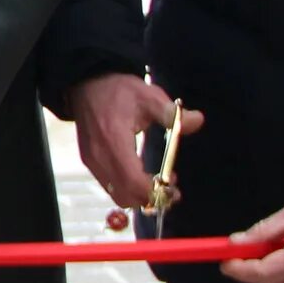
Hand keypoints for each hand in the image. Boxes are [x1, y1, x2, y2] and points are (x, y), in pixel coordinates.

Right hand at [68, 73, 204, 212]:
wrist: (87, 84)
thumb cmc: (119, 90)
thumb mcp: (149, 96)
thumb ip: (172, 114)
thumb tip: (197, 120)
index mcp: (115, 141)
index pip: (133, 180)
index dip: (154, 190)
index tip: (174, 186)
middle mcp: (100, 157)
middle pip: (125, 196)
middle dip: (149, 198)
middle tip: (170, 189)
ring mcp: (92, 161)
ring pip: (116, 195)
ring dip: (138, 195)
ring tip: (158, 182)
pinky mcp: (89, 162)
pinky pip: (109, 186)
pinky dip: (127, 188)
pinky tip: (141, 175)